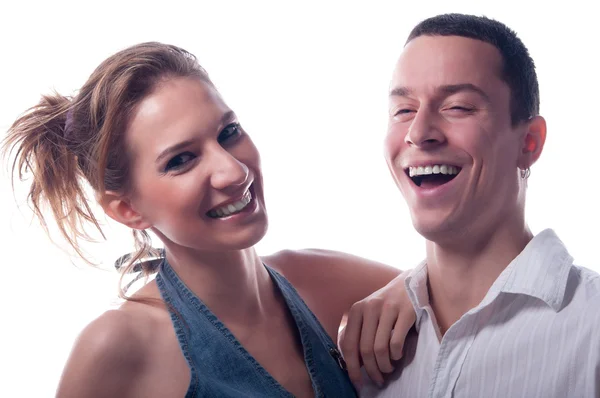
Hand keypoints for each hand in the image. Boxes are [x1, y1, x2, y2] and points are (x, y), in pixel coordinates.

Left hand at [338, 270, 414, 387]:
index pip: (349, 345)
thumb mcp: (366, 313)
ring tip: (388, 369)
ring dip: (384, 365)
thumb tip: (353, 363)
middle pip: (365, 350)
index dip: (351, 367)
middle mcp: (370, 307)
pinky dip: (396, 355)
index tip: (357, 382)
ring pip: (380, 348)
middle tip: (378, 379)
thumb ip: (358, 333)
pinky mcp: (407, 311)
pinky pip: (397, 342)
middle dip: (371, 370)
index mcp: (356, 310)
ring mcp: (389, 308)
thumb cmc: (385, 305)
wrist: (408, 282)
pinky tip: (397, 356)